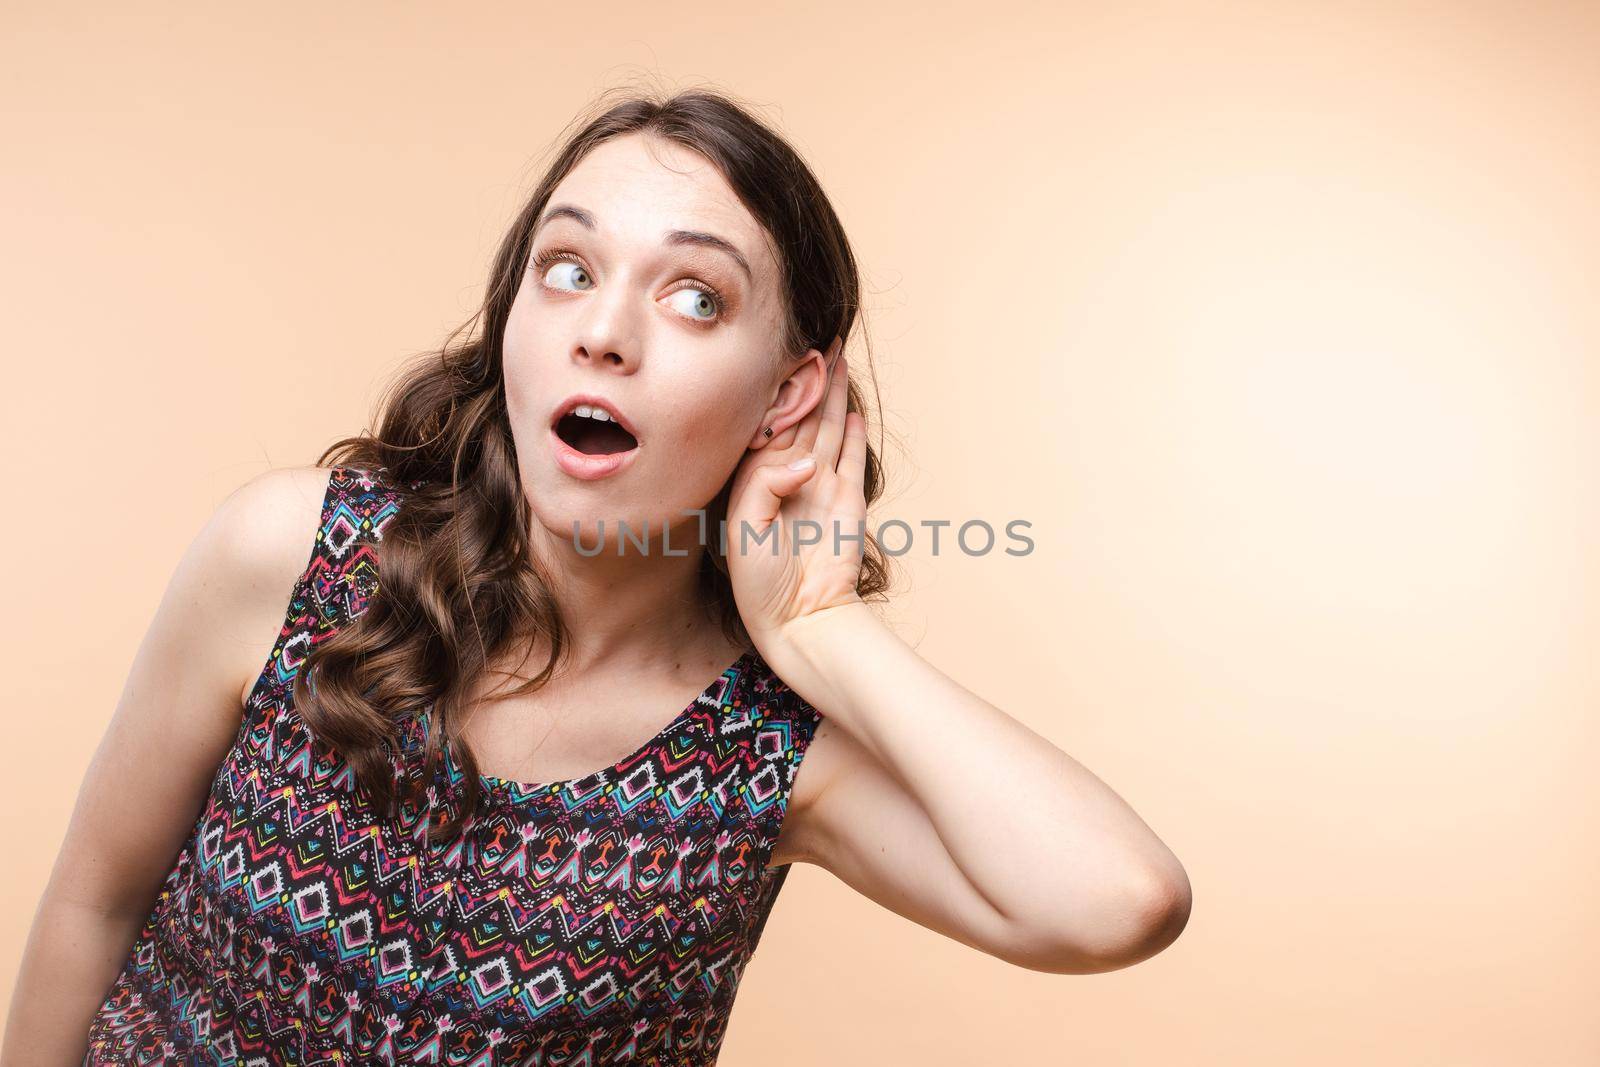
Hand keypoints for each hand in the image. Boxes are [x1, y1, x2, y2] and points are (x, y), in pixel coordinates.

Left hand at [725, 338, 867, 655]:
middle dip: (809, 381)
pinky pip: (850, 457)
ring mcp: (820, 487)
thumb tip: (808, 461)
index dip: (775, 390)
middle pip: (802, 416)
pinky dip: (852, 433)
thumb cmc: (760, 579)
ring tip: (837, 359)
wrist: (798, 617)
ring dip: (832, 395)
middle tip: (818, 341)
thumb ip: (769, 484)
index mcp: (755, 479)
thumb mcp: (745, 526)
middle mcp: (788, 477)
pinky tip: (852, 409)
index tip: (779, 356)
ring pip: (828, 427)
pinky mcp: (847, 500)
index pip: (767, 423)